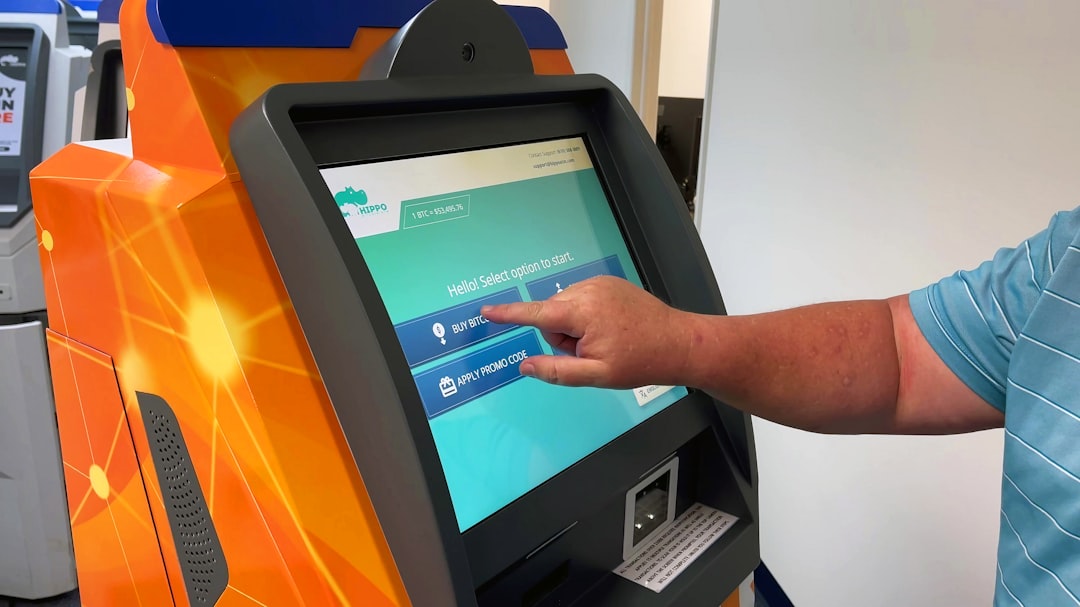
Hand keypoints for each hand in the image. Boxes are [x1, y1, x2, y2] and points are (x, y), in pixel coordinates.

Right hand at [481, 276, 692, 387]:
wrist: (679, 343)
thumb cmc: (640, 362)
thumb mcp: (596, 375)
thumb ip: (558, 371)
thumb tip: (526, 366)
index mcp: (582, 312)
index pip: (535, 314)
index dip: (508, 314)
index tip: (486, 311)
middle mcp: (587, 290)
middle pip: (552, 315)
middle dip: (563, 337)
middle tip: (593, 354)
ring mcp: (600, 283)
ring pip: (566, 309)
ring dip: (575, 328)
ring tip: (606, 342)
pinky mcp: (610, 283)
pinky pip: (581, 300)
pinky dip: (587, 316)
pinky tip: (611, 329)